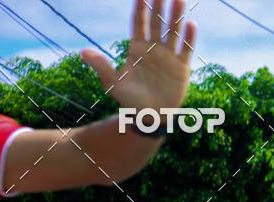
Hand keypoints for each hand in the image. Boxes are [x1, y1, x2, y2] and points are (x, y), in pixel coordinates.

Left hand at [81, 0, 196, 113]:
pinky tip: (191, 25)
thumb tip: (82, 52)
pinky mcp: (181, 68)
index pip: (139, 23)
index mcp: (137, 48)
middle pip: (157, 23)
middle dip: (160, 7)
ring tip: (179, 0)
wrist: (149, 118)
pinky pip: (186, 50)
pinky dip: (189, 38)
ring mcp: (168, 57)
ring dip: (176, 17)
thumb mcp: (113, 84)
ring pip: (173, 32)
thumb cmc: (129, 100)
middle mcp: (154, 48)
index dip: (140, 8)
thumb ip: (101, 66)